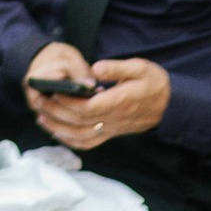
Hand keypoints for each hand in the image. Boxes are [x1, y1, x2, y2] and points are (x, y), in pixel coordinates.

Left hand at [28, 55, 172, 150]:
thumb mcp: (139, 67)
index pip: (89, 108)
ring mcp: (112, 129)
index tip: (54, 91)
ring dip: (59, 128)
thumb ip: (116, 68)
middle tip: (40, 101)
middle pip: (80, 121)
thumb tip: (94, 68)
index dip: (69, 102)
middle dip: (57, 112)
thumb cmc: (154, 83)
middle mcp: (114, 119)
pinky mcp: (111, 133)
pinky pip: (89, 142)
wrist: (170, 105)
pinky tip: (58, 133)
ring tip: (41, 117)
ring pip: (82, 135)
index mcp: (119, 102)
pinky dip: (72, 141)